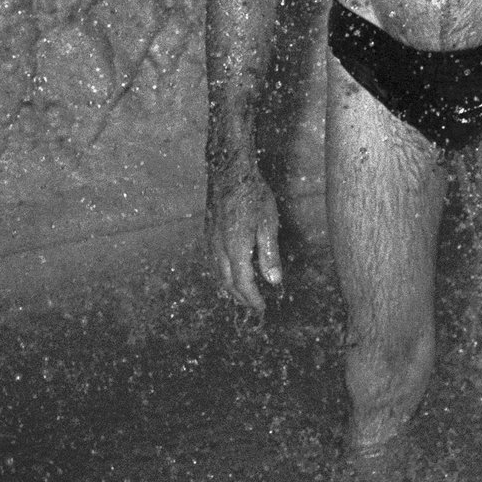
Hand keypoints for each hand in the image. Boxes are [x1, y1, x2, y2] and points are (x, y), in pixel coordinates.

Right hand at [206, 159, 281, 314]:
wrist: (229, 173)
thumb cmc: (252, 195)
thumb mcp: (268, 224)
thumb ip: (269, 255)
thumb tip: (274, 281)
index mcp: (235, 249)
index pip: (242, 283)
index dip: (252, 298)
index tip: (261, 308)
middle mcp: (218, 249)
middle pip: (227, 282)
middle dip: (240, 297)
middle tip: (253, 305)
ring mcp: (210, 242)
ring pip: (217, 274)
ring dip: (230, 288)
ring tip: (243, 294)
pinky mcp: (208, 234)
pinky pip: (213, 262)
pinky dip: (222, 274)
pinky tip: (230, 273)